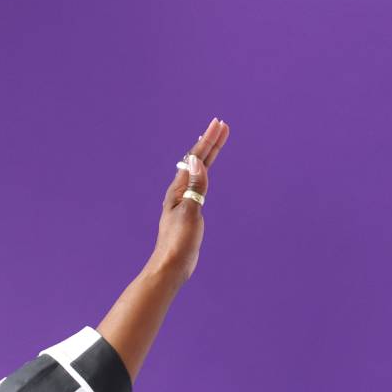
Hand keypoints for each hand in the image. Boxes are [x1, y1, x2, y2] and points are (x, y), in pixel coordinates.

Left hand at [151, 117, 228, 283]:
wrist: (170, 267)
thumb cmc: (178, 242)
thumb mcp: (190, 212)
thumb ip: (195, 186)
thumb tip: (197, 161)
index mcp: (179, 190)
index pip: (195, 159)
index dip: (208, 141)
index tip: (219, 124)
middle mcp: (180, 193)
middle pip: (197, 162)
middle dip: (210, 143)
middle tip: (221, 126)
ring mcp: (184, 202)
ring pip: (198, 172)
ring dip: (207, 156)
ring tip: (216, 142)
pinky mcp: (188, 212)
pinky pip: (198, 185)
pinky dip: (205, 173)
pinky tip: (204, 172)